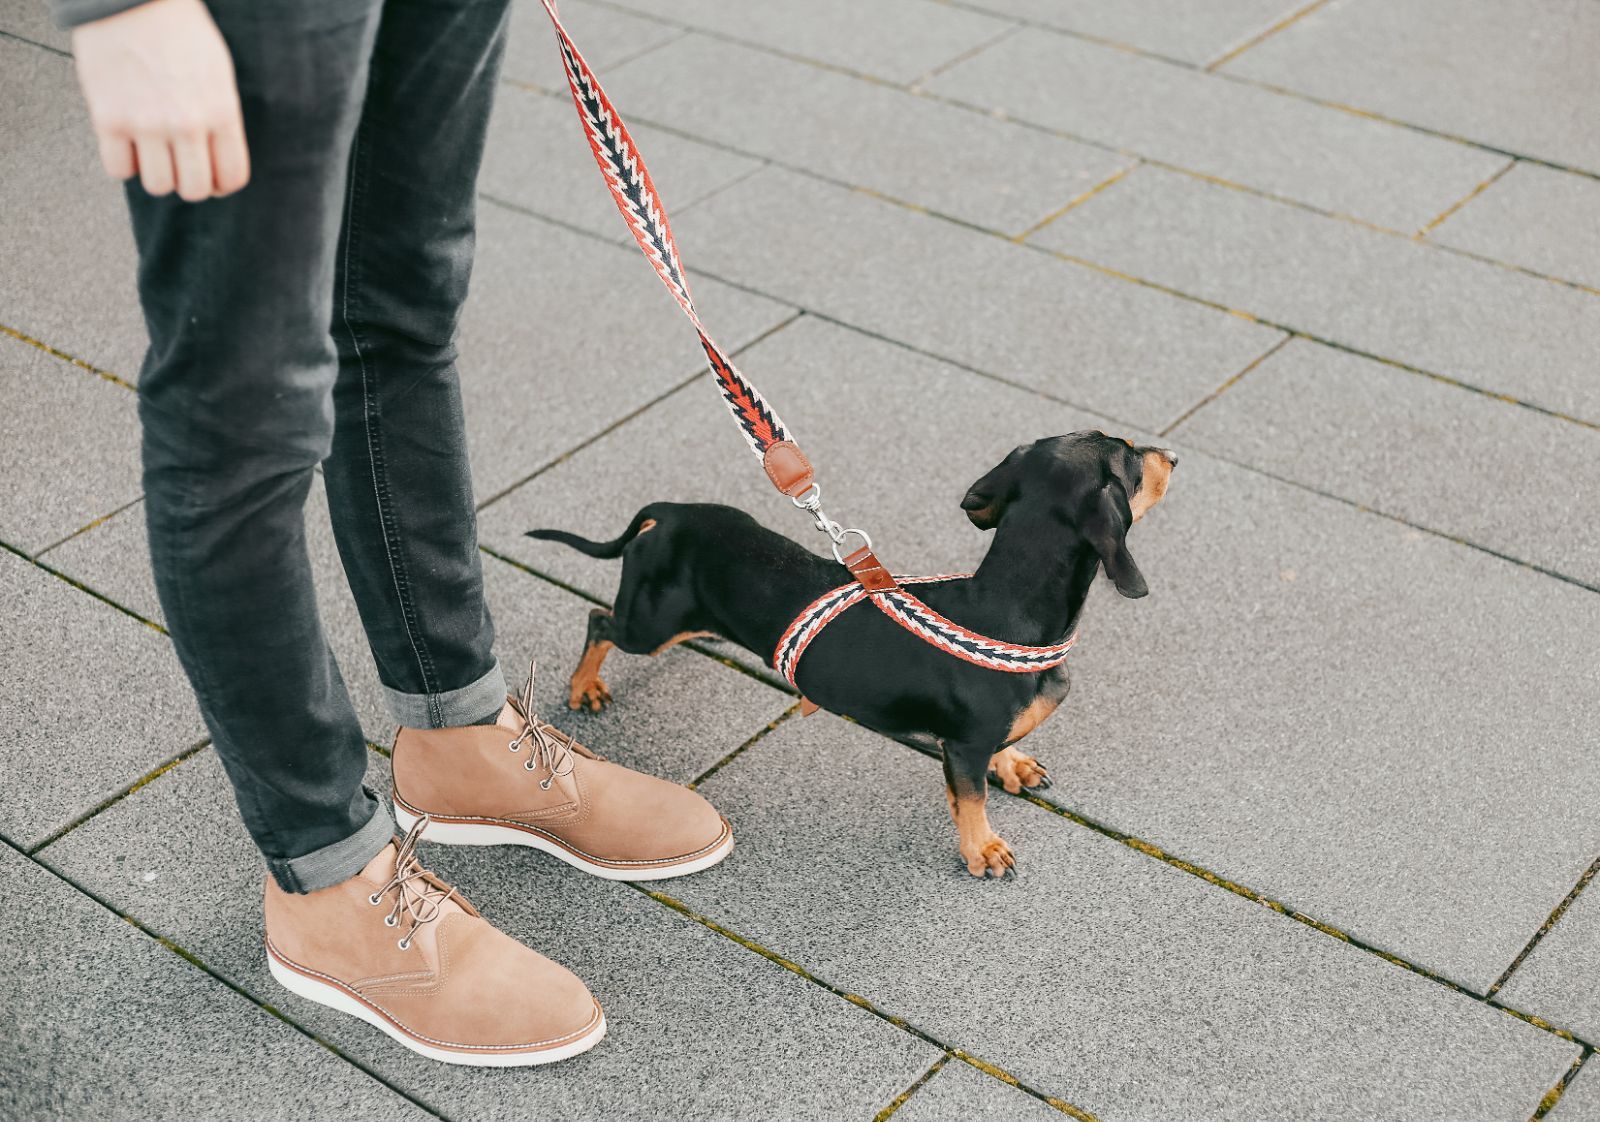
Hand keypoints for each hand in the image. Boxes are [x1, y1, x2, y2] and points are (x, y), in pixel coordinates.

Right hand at [71, 0, 249, 200]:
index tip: (212, 178)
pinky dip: (123, 163)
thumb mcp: (219, 74)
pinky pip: (119, 170)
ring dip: (155, 174)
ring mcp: (147, 124)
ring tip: (151, 150)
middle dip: (189, 183)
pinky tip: (126, 141)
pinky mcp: (109, 120)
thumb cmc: (180, 32)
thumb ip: (221, 119)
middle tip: (180, 166)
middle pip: (194, 190)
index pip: (232, 177)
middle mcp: (187, 124)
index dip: (222, 184)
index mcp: (221, 112)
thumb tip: (218, 161)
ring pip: (157, 186)